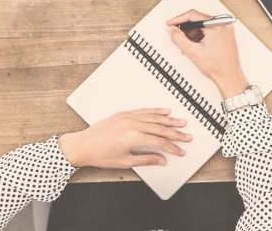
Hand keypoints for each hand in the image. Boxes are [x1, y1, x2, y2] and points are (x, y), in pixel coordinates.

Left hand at [56, 108, 190, 167]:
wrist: (83, 145)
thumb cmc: (100, 155)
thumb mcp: (125, 162)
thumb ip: (146, 159)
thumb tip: (161, 160)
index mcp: (134, 137)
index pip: (160, 142)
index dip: (172, 147)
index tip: (180, 151)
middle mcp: (132, 124)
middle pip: (160, 128)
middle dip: (175, 133)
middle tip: (187, 136)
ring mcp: (127, 117)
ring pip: (154, 117)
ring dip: (169, 120)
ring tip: (181, 122)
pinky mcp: (123, 114)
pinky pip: (143, 110)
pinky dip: (155, 111)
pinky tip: (163, 111)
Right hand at [166, 10, 249, 98]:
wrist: (229, 77)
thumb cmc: (218, 67)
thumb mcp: (193, 52)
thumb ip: (179, 39)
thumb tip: (172, 30)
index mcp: (216, 26)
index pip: (193, 15)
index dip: (179, 20)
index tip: (171, 23)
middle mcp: (223, 25)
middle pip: (198, 20)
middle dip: (186, 29)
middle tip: (177, 36)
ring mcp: (225, 30)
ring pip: (203, 26)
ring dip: (192, 34)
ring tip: (187, 45)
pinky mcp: (226, 35)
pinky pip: (209, 31)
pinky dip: (200, 37)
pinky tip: (195, 46)